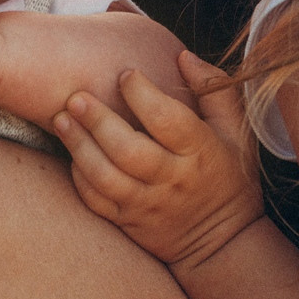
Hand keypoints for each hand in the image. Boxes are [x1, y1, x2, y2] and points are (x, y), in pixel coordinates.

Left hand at [54, 53, 263, 270]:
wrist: (222, 243)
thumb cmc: (228, 175)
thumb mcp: (236, 131)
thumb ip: (212, 89)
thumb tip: (182, 55)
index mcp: (200, 152)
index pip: (167, 120)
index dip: (143, 94)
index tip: (126, 73)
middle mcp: (172, 179)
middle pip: (128, 150)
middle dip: (98, 120)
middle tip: (76, 96)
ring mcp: (147, 203)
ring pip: (105, 176)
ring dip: (79, 146)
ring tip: (62, 119)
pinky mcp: (127, 221)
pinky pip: (96, 200)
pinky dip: (79, 176)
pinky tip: (72, 152)